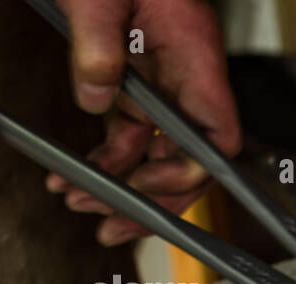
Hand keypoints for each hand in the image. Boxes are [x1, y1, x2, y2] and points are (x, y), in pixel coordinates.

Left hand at [44, 0, 240, 244]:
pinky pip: (132, 130)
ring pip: (155, 150)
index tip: (148, 188)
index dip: (191, 174)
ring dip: (118, 181)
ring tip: (78, 200)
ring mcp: (164, 79)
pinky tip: (80, 170)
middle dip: (150, 198)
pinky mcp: (139, 76)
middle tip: (111, 224)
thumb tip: (95, 100)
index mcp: (196, 57)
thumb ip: (98, 48)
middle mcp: (187, 75)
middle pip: (186, 157)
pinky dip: (108, 155)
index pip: (217, 136)